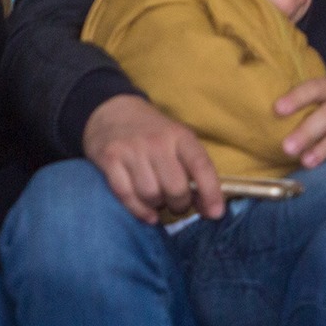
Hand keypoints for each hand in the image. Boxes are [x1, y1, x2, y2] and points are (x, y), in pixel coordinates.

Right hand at [82, 94, 222, 222]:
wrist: (113, 111)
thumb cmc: (153, 133)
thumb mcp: (178, 140)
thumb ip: (195, 169)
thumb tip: (211, 209)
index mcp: (180, 136)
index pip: (201, 166)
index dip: (211, 193)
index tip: (215, 213)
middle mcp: (157, 142)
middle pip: (175, 188)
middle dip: (180, 205)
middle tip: (177, 204)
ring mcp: (131, 150)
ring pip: (151, 195)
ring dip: (158, 206)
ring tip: (159, 201)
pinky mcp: (110, 159)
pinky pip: (127, 196)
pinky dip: (139, 211)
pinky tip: (147, 214)